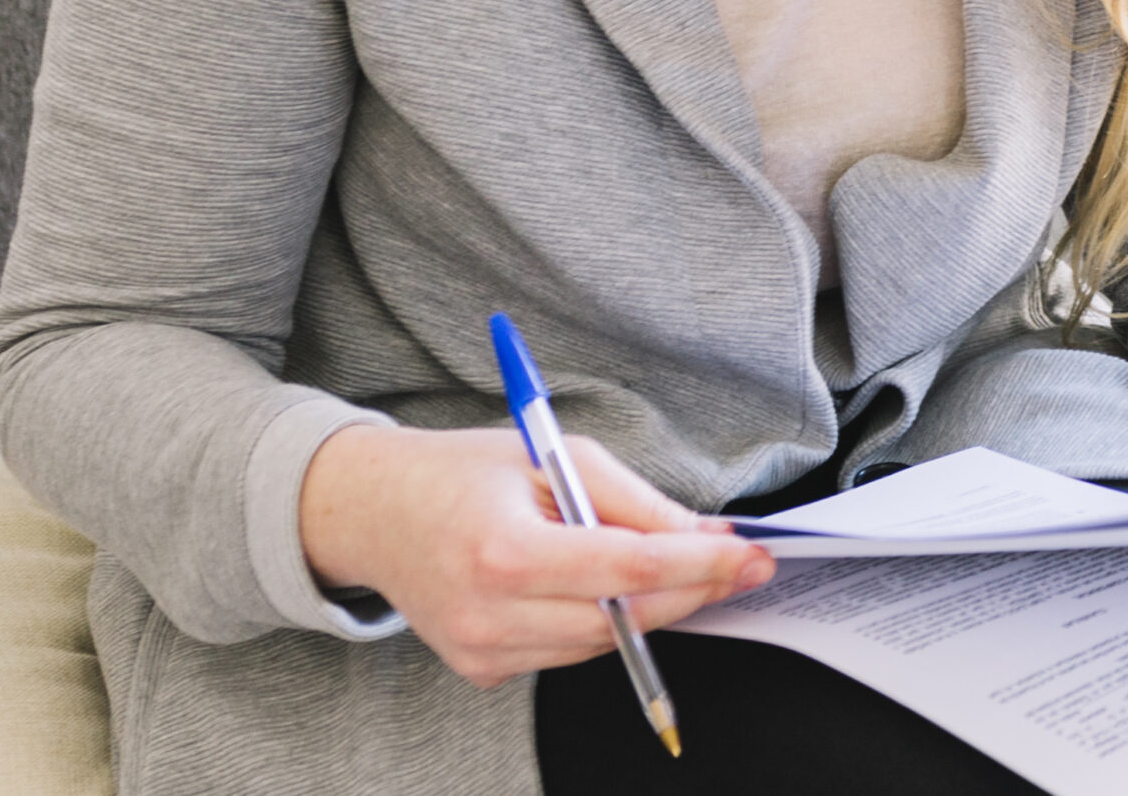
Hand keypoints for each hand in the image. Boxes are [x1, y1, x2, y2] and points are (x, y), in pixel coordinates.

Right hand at [296, 422, 773, 687]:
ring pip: (604, 642)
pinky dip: (600, 620)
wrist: (375, 514)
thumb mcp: (557, 457)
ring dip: (650, 607)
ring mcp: (482, 653)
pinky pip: (569, 651)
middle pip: (624, 618)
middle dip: (694, 590)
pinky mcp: (482, 670)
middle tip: (743, 563)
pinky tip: (598, 585)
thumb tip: (706, 536)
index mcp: (506, 554)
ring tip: (675, 564)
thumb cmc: (464, 474)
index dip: (702, 566)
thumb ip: (635, 502)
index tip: (752, 556)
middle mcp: (490, 615)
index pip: (629, 573)